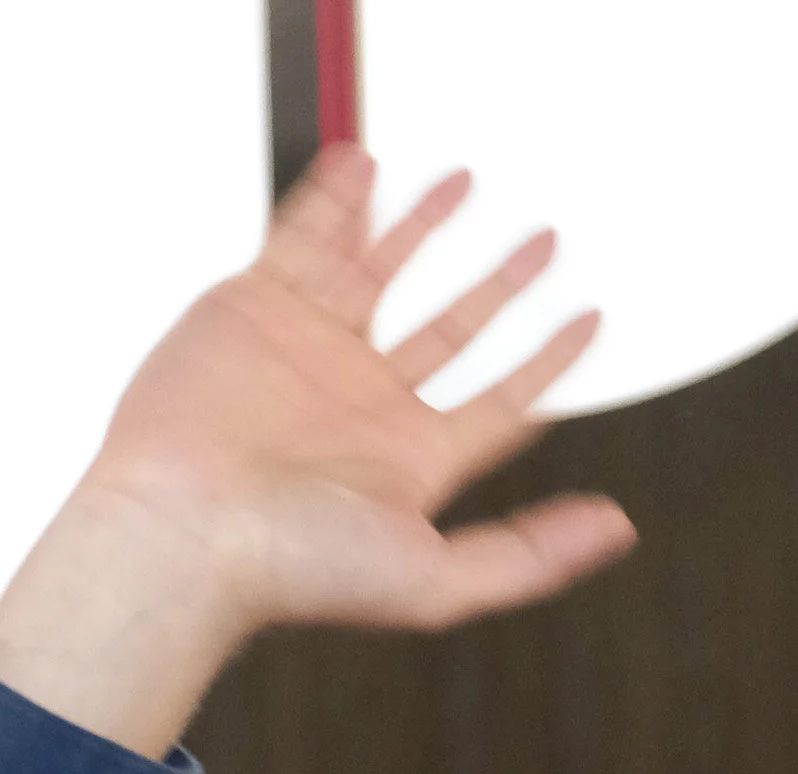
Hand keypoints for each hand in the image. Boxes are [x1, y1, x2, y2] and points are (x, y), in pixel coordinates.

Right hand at [0, 146, 634, 752]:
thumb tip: (613, 531)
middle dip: (501, 284)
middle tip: (544, 242)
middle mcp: (366, 402)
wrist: (185, 532)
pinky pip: (307, 235)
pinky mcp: (258, 306)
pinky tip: (370, 168)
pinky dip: (337, 198)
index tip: (589, 321)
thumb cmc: (293, 569)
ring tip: (465, 183)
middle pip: (454, 327)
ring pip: (384, 271)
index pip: (500, 401)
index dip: (548, 361)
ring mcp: (314, 349)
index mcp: (412, 461)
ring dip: (424, 226)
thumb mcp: (436, 580)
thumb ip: (528, 556)